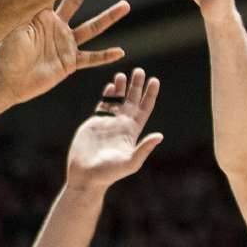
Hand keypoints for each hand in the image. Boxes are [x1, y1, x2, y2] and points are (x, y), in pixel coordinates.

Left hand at [0, 0, 128, 103]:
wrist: (8, 80)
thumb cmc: (7, 52)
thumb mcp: (15, 25)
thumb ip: (26, 7)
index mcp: (42, 14)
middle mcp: (57, 25)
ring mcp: (65, 43)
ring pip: (92, 27)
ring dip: (109, 17)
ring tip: (125, 5)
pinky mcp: (70, 62)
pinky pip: (91, 58)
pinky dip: (105, 56)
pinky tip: (120, 52)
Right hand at [66, 68, 163, 190]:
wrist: (86, 176)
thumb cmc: (109, 173)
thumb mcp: (131, 161)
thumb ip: (144, 148)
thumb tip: (160, 136)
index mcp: (132, 131)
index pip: (144, 108)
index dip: (150, 94)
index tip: (154, 80)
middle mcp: (122, 125)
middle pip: (132, 100)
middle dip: (136, 86)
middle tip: (139, 70)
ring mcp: (108, 123)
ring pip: (117, 100)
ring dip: (121, 88)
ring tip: (123, 74)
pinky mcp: (94, 123)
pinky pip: (103, 106)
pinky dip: (107, 95)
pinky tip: (110, 86)